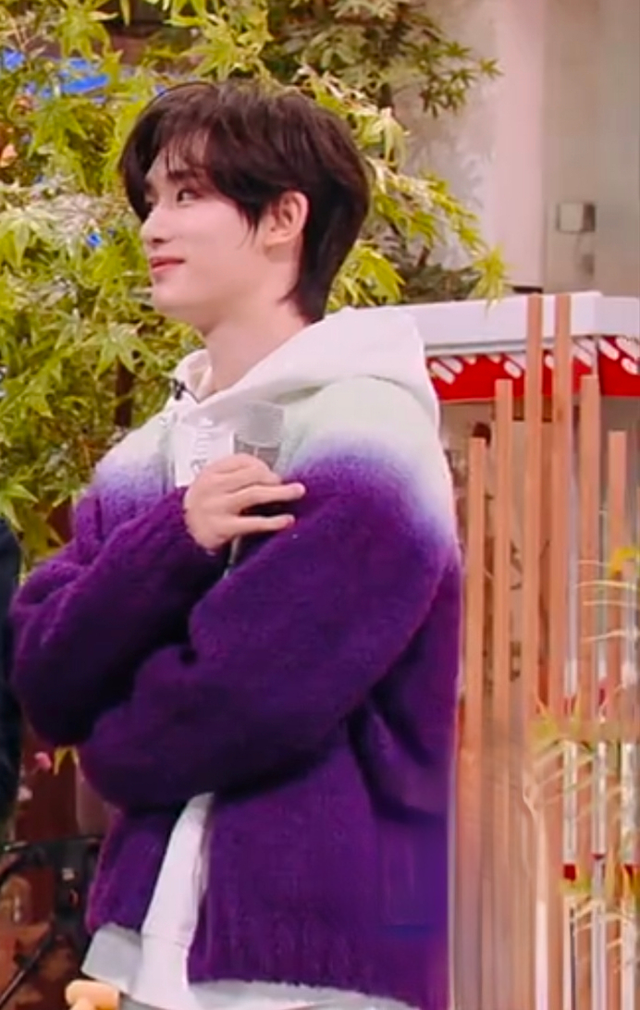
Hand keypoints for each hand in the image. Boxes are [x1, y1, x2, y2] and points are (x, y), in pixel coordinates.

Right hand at [183, 454, 305, 552]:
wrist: (176, 538)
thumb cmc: (199, 512)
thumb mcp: (209, 488)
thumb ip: (234, 479)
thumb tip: (271, 479)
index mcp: (210, 473)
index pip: (242, 460)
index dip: (263, 466)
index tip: (274, 474)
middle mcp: (212, 487)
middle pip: (252, 475)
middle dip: (275, 479)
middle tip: (293, 485)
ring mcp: (217, 507)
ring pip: (255, 493)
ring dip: (280, 493)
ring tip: (296, 492)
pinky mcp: (222, 528)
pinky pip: (252, 522)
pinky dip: (273, 521)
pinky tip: (286, 520)